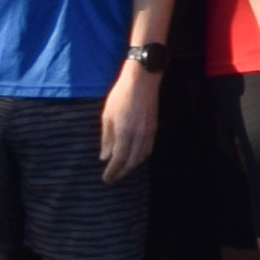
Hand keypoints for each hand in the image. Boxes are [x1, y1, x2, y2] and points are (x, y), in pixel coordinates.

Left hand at [98, 56, 160, 180]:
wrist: (143, 80)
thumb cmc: (120, 95)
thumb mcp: (107, 115)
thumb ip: (107, 138)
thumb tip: (105, 157)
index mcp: (125, 133)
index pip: (119, 160)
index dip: (113, 172)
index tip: (106, 179)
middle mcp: (139, 136)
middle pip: (132, 162)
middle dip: (122, 172)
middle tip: (113, 178)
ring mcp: (149, 133)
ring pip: (142, 157)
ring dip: (132, 166)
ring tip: (122, 170)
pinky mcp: (154, 128)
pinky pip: (148, 149)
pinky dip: (140, 157)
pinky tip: (134, 157)